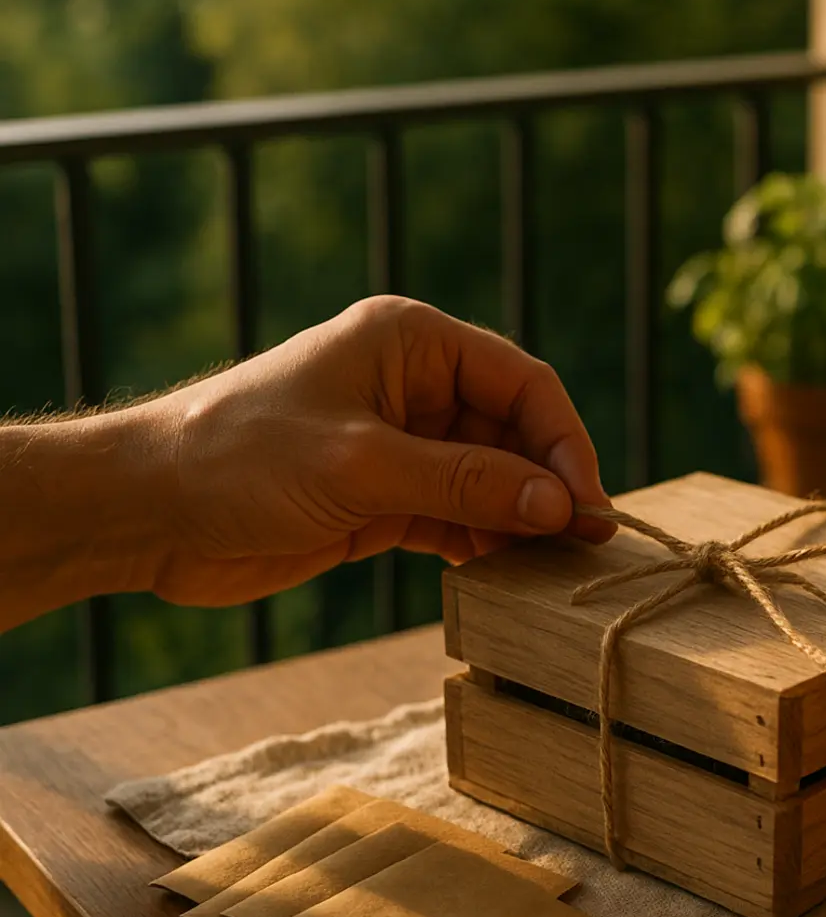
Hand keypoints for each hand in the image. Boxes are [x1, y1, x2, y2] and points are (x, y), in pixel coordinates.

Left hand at [135, 295, 612, 606]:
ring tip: (553, 566)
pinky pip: (459, 515)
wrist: (145, 511)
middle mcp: (416, 386)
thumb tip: (561, 504)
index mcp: (412, 343)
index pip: (521, 383)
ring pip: (492, 480)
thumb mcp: (362, 466)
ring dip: (522, 519)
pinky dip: (485, 542)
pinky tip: (507, 573)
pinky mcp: (384, 497)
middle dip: (549, 486)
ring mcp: (402, 444)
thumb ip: (466, 483)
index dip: (565, 441)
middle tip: (585, 545)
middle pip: (515, 434)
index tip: (588, 504)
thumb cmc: (239, 459)